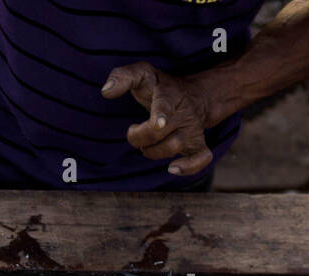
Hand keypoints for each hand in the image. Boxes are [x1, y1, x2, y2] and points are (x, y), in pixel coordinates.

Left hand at [101, 62, 220, 175]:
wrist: (195, 94)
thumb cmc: (159, 87)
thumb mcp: (142, 74)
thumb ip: (122, 77)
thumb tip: (106, 92)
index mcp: (169, 94)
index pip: (165, 103)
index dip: (161, 114)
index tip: (157, 124)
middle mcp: (183, 112)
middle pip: (160, 132)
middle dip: (139, 137)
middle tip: (134, 131)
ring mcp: (192, 129)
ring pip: (174, 146)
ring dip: (153, 151)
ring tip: (146, 144)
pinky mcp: (197, 143)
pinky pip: (202, 158)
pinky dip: (189, 167)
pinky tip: (172, 168)